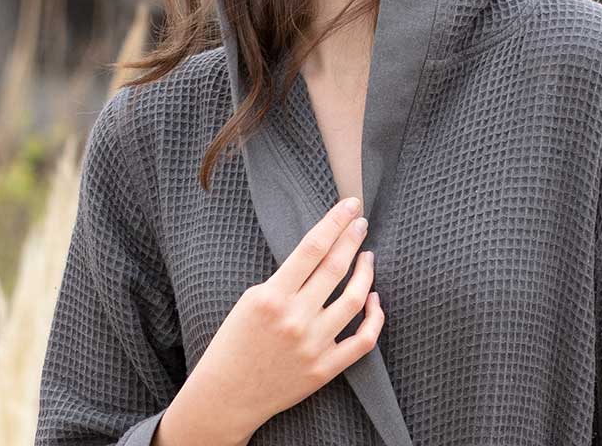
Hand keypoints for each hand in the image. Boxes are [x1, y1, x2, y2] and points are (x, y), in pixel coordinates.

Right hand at [162, 197, 382, 443]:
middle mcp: (295, 319)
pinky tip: (374, 298)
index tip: (350, 205)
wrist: (226, 396)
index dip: (335, 221)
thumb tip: (322, 251)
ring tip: (367, 256)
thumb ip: (286, 278)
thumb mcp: (251, 298)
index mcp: (271, 297)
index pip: (312, 247)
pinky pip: (363, 340)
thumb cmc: (234, 341)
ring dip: (366, 272)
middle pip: (336, 267)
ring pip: (355, 299)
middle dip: (353, 238)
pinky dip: (375, 316)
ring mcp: (312, 346)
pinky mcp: (324, 369)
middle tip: (361, 222)